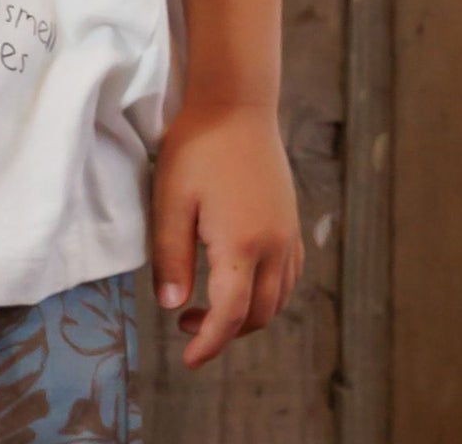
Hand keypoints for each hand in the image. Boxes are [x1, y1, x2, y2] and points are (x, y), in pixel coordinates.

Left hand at [149, 98, 303, 368]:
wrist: (236, 103)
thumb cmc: (196, 146)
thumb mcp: (171, 199)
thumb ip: (171, 255)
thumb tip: (171, 305)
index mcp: (241, 245)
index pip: (230, 314)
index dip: (209, 343)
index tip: (188, 359)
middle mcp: (273, 246)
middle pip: (259, 314)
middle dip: (225, 331)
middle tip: (186, 325)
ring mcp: (287, 233)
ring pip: (278, 298)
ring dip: (248, 314)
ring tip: (209, 305)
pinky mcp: (290, 220)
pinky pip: (288, 274)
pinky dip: (268, 291)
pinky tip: (242, 279)